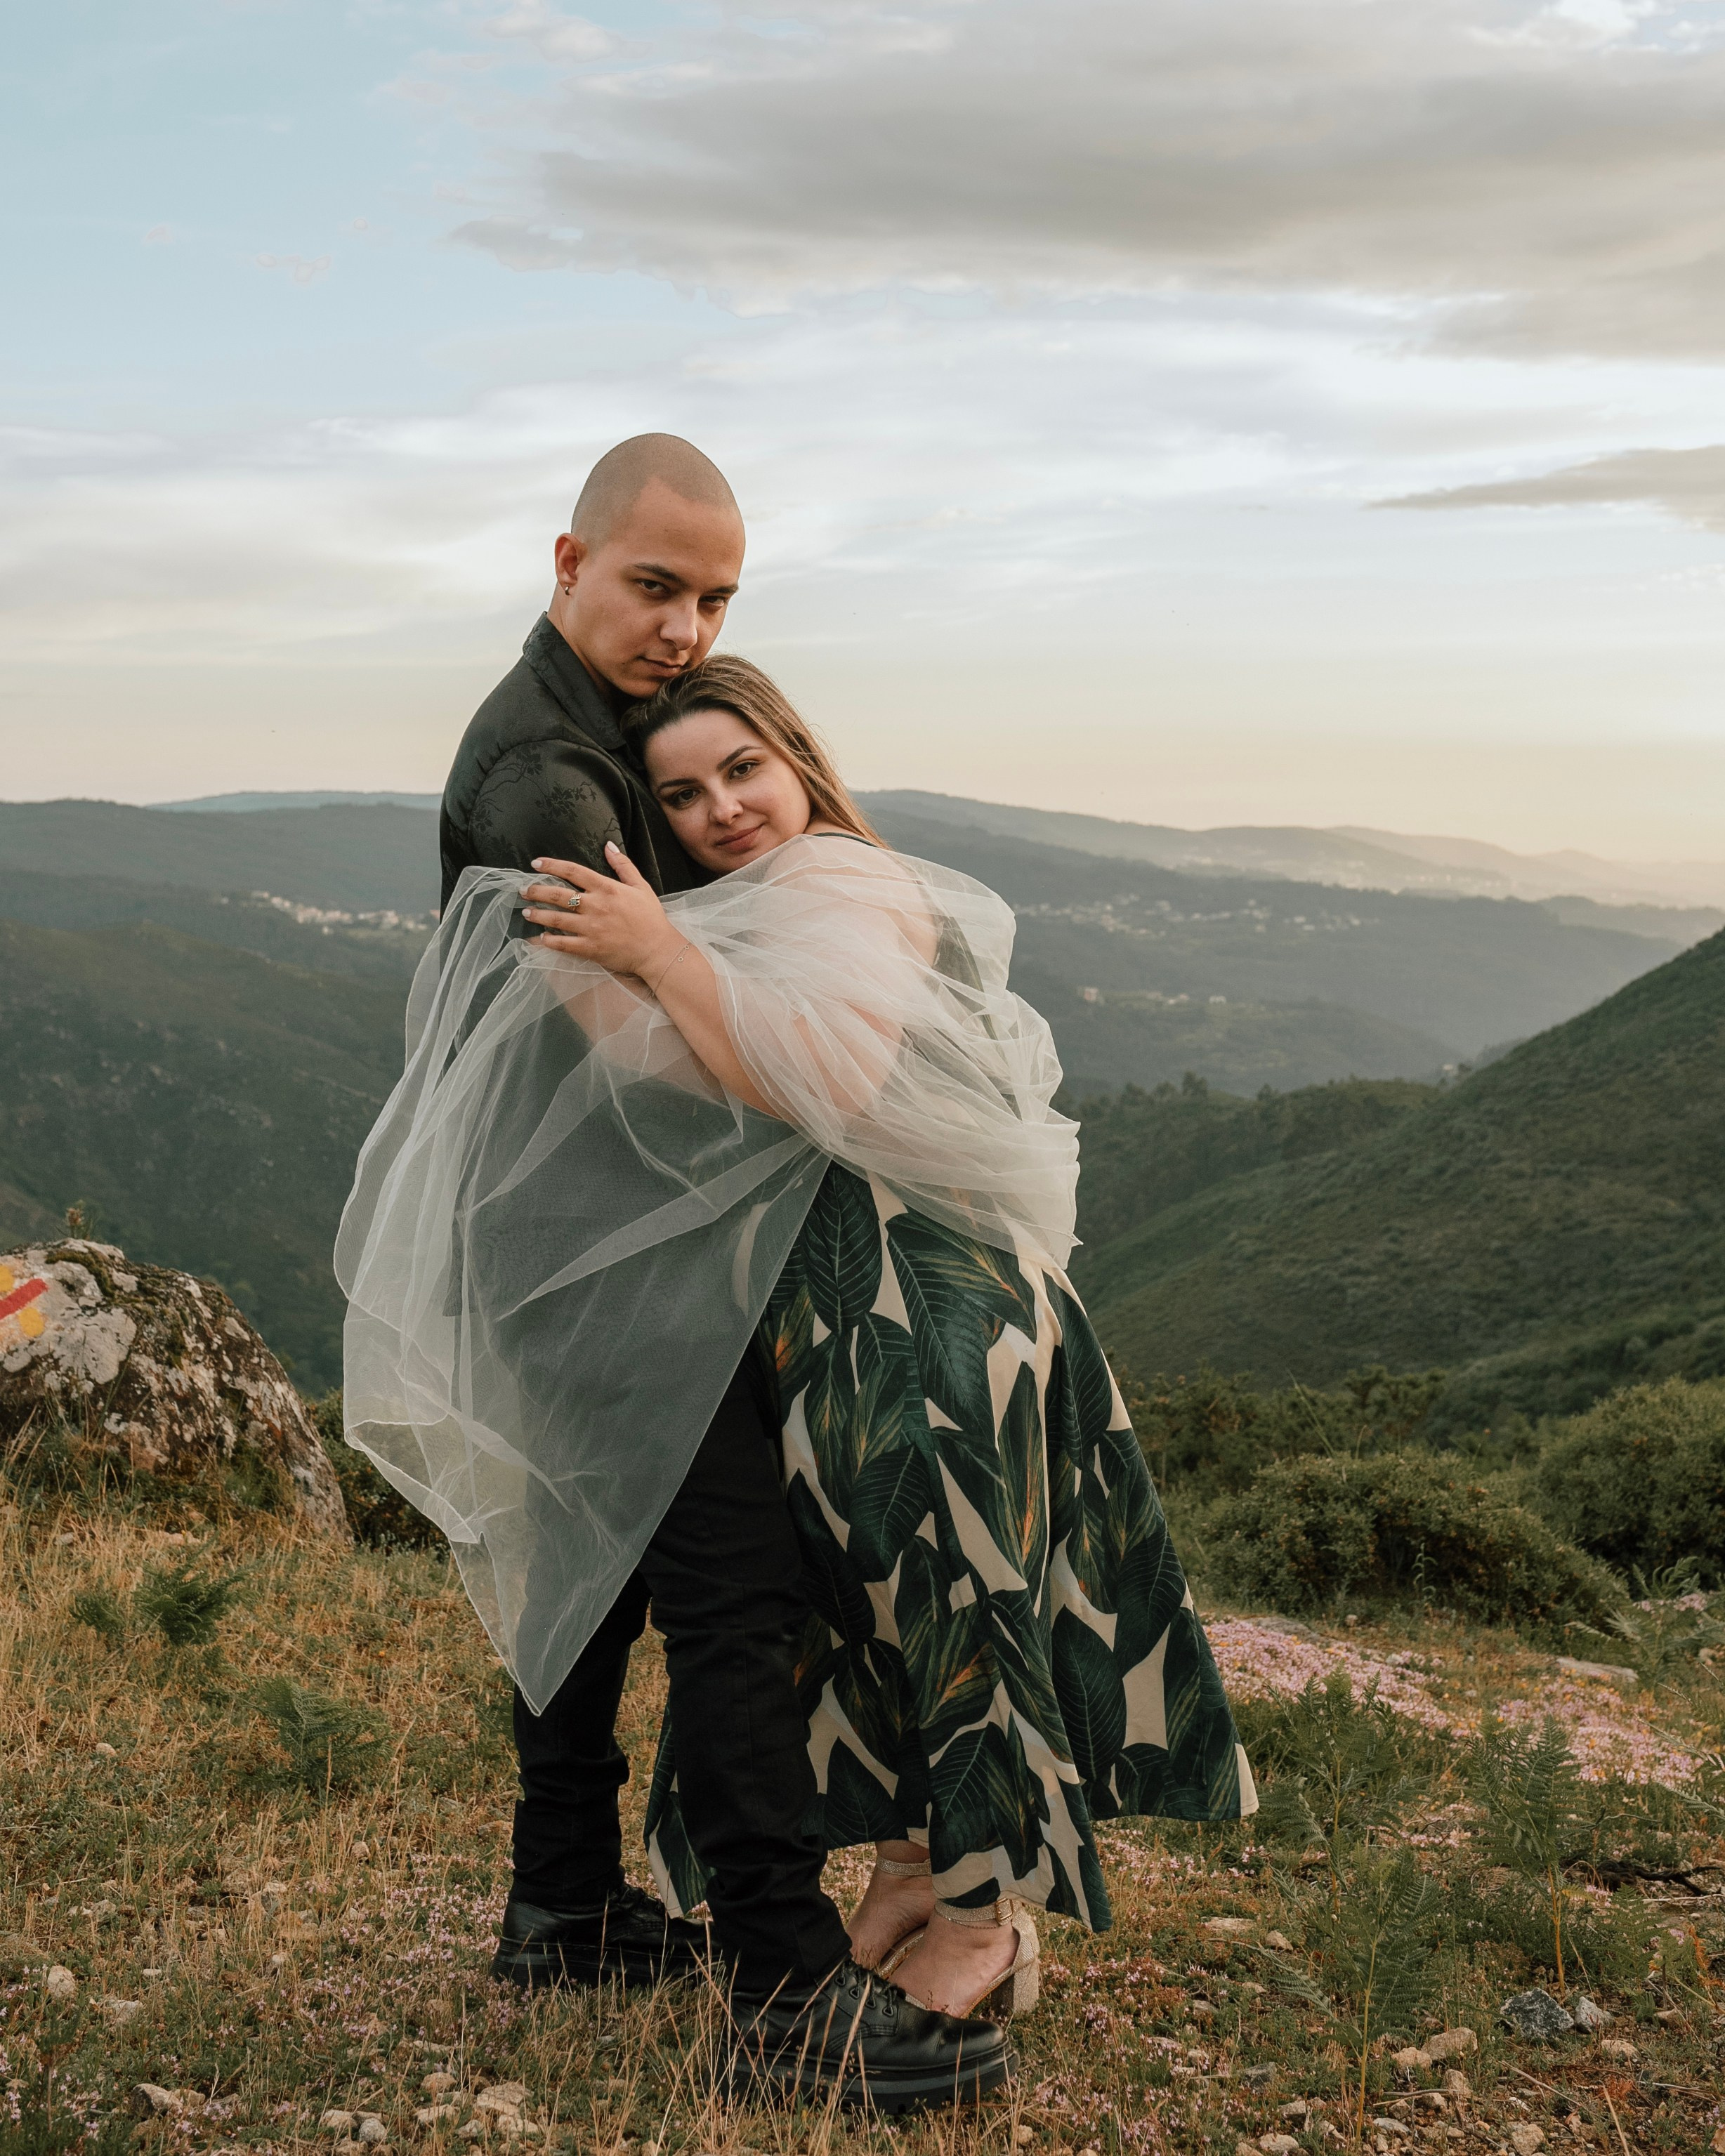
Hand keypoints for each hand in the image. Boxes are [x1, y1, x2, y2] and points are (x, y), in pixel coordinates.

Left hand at [521, 843, 684, 982]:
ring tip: (526, 912)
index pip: (573, 871)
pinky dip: (548, 941)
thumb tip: (608, 845)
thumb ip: (623, 865)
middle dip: (536, 891)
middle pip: (558, 895)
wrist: (658, 950)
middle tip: (523, 890)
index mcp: (607, 888)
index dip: (551, 865)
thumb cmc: (651, 918)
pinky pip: (563, 944)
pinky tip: (540, 938)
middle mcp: (596, 906)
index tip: (536, 864)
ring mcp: (591, 928)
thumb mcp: (641, 886)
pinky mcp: (590, 948)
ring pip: (556, 919)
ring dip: (538, 915)